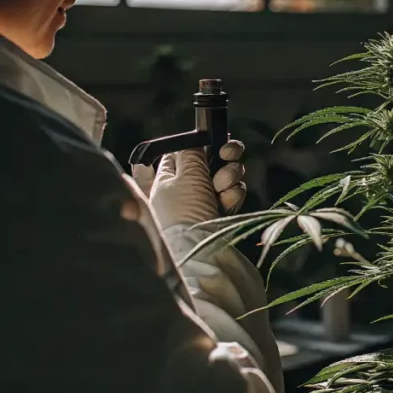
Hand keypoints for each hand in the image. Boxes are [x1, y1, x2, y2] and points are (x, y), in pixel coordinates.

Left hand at [131, 140, 246, 228]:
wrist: (200, 253)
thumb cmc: (184, 213)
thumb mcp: (185, 176)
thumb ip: (191, 153)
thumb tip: (194, 143)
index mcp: (160, 180)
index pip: (175, 154)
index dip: (193, 145)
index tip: (207, 139)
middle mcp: (179, 192)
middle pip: (204, 163)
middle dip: (221, 156)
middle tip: (228, 152)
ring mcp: (200, 204)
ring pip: (223, 176)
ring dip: (228, 175)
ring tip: (223, 184)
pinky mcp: (218, 215)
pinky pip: (231, 195)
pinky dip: (232, 194)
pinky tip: (227, 200)